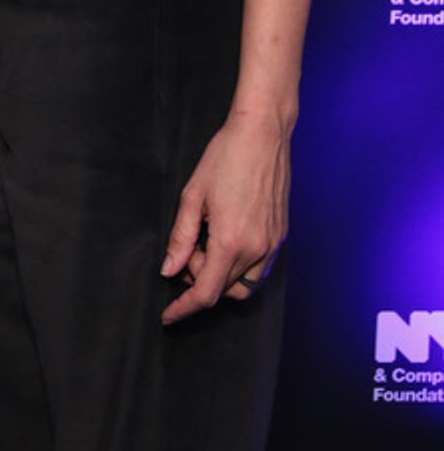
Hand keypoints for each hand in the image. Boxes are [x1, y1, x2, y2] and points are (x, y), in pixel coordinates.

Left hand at [159, 109, 290, 325]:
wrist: (262, 135)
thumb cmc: (225, 158)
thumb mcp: (192, 196)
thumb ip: (180, 238)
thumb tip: (170, 270)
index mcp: (230, 241)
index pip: (206, 293)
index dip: (185, 308)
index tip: (169, 316)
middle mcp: (256, 250)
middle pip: (223, 289)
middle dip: (198, 280)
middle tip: (186, 253)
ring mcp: (273, 244)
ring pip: (244, 285)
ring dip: (220, 278)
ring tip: (204, 246)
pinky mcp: (281, 236)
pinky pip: (260, 270)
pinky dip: (240, 269)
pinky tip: (224, 243)